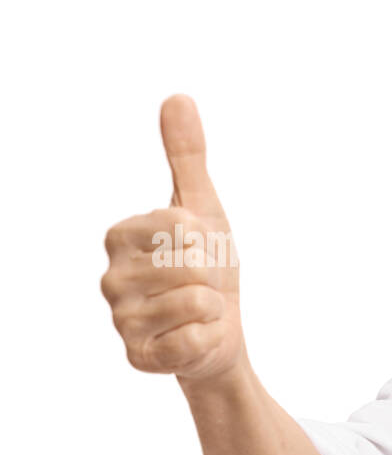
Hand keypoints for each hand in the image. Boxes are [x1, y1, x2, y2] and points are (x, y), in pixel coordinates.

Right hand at [101, 95, 244, 382]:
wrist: (219, 330)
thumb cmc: (208, 266)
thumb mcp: (204, 208)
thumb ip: (187, 156)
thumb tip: (178, 98)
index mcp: (119, 235)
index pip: (180, 224)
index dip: (205, 238)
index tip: (197, 248)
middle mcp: (110, 277)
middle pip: (191, 266)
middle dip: (212, 276)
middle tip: (201, 285)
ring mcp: (121, 320)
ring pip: (195, 303)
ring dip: (211, 308)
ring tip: (197, 310)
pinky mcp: (139, 357)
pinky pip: (193, 341)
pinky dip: (207, 339)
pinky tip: (194, 338)